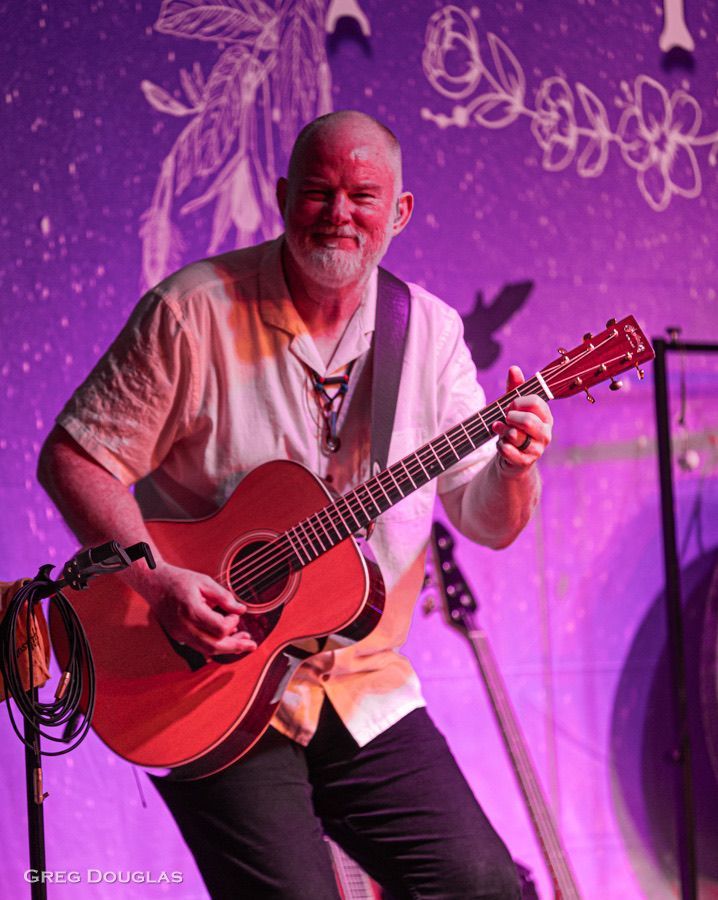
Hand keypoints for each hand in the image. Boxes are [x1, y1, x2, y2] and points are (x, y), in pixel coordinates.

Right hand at [142, 563, 256, 656]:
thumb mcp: (205, 581)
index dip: (232, 623)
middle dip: (236, 646)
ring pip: (207, 650)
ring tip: (243, 643)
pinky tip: (226, 639)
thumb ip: (224, 597)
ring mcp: (180, 634)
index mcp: (191, 610)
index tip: (234, 613)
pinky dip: (215, 645)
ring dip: (227, 649)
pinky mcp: (178, 636)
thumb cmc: (179, 580)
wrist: (154, 584)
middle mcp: (184, 626)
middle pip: (214, 646)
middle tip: (252, 644)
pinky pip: (199, 646)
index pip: (219, 628)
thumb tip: (241, 609)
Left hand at [492, 365, 552, 473]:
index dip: (518, 402)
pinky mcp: (525, 462)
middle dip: (510, 418)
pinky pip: (508, 450)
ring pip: (515, 436)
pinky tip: (502, 445)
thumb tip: (514, 368)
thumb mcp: (514, 407)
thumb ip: (515, 388)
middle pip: (527, 421)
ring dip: (503, 431)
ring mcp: (537, 449)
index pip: (536, 402)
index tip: (510, 405)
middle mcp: (545, 433)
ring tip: (501, 431)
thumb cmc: (514, 427)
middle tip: (506, 419)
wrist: (511, 458)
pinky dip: (500, 446)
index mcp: (545, 416)